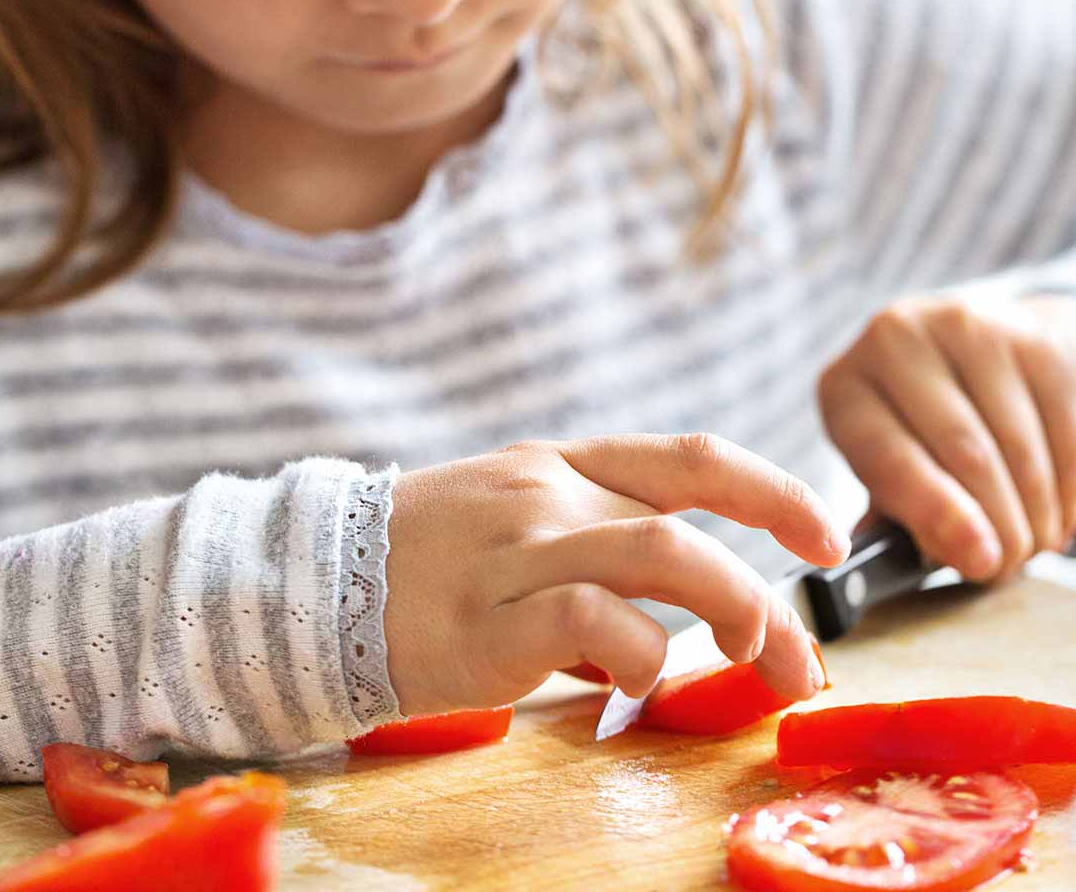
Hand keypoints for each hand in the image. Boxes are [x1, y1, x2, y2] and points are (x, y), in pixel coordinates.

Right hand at [384, 432, 848, 714]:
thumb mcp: (519, 521)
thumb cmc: (430, 559)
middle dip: (769, 591)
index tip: (826, 532)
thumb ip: (598, 548)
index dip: (772, 490)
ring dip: (730, 611)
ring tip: (752, 662)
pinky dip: (637, 656)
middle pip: (690, 518)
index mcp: (563, 464)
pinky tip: (629, 685)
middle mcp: (550, 493)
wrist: (316, 580)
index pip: (691, 458)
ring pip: (658, 556)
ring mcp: (519, 550)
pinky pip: (593, 623)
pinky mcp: (489, 617)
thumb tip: (676, 619)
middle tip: (802, 658)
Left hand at [818, 294, 1075, 581]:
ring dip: (1038, 511)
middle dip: (998, 525)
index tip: (979, 561)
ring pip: (1021, 446)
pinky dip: (1070, 484)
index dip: (935, 513)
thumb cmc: (914, 430)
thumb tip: (916, 562)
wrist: (968, 355)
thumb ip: (897, 514)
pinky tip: (1058, 508)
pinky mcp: (1030, 335)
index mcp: (846, 388)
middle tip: (1010, 563)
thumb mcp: (886, 466)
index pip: (889, 456)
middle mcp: (897, 342)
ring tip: (1033, 539)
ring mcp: (967, 328)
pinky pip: (1066, 426)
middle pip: (965, 453)